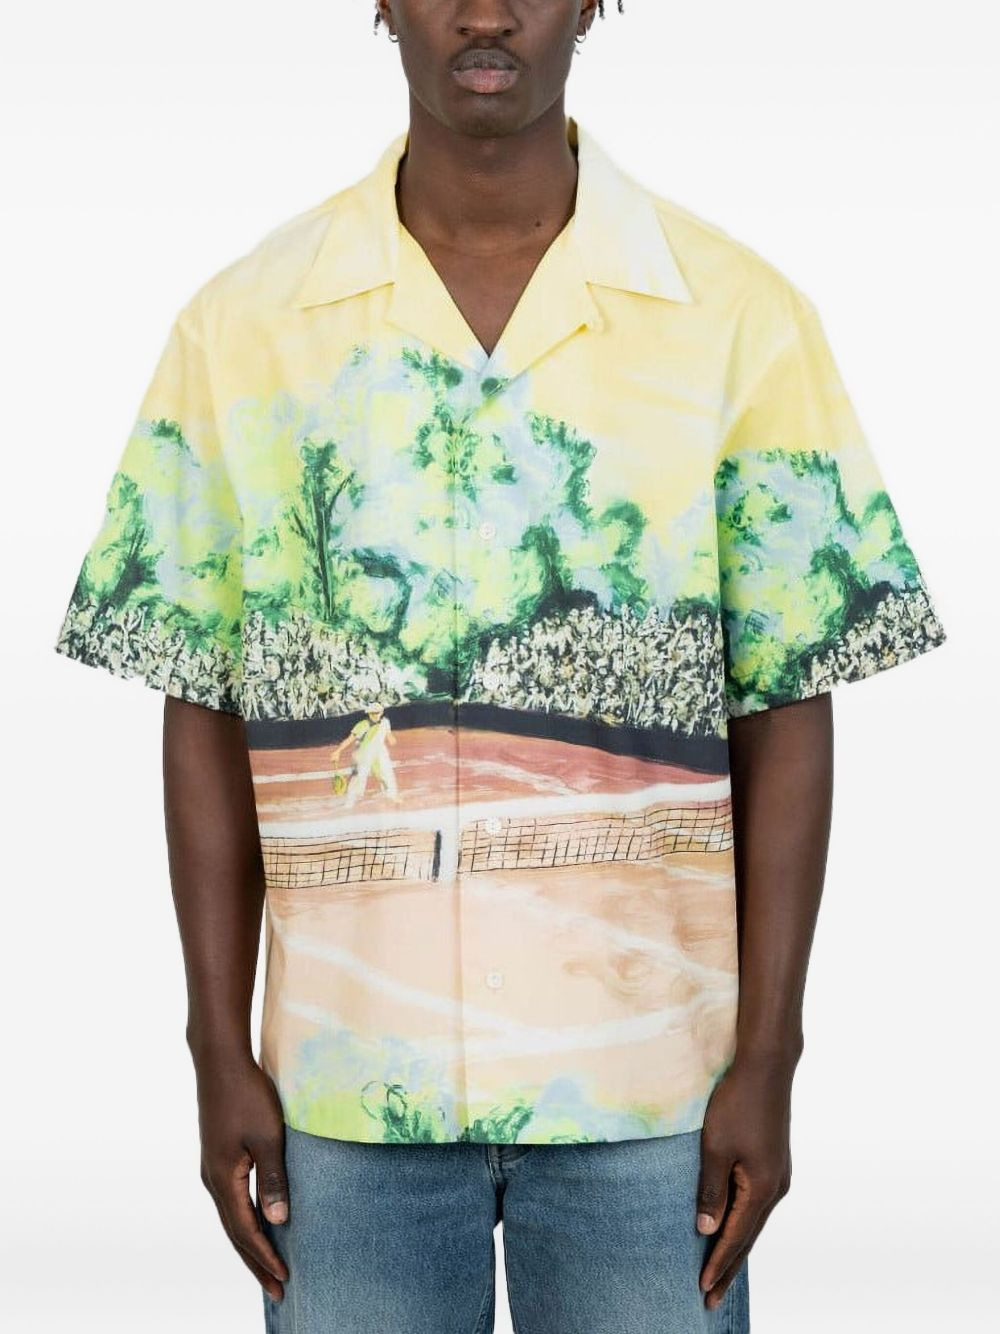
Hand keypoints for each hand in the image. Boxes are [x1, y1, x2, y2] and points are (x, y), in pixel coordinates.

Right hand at [195, 1054, 290, 1301]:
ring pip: (231, 1218)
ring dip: (250, 1244)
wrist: (220, 1061)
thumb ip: (273, 1179)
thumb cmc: (247, 1095)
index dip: (265, 1258)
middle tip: (279, 1290)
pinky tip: (258, 1223)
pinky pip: (231, 1201)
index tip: (285, 1280)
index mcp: (223, 1180)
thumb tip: (278, 1221)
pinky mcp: (217, 1157)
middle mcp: (212, 1180)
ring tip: (268, 1267)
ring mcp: (212, 1168)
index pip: (246, 1231)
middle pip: (235, 1232)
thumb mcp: (267, 1137)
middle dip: (256, 1262)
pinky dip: (245, 1221)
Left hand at [695, 1052, 794, 1309]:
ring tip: (719, 1272)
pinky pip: (756, 1204)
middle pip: (748, 1237)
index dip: (718, 1265)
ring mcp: (778, 1175)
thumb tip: (706, 1231)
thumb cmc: (736, 1103)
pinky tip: (733, 1228)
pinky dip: (742, 1223)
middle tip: (710, 1299)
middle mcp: (776, 1188)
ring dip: (736, 1247)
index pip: (735, 1238)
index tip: (702, 1291)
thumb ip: (711, 1191)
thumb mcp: (715, 1148)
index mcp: (762, 1189)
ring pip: (753, 1221)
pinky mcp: (774, 1162)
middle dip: (728, 1268)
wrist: (765, 1067)